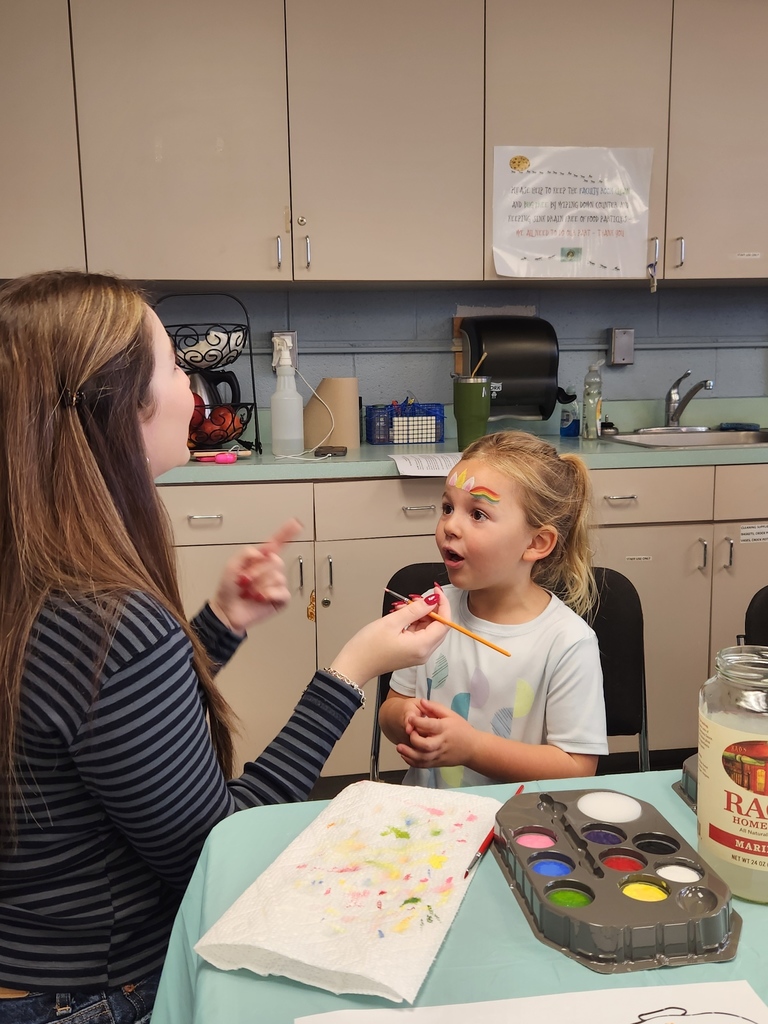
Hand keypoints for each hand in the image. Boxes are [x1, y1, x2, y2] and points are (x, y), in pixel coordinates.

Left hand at [208, 518, 302, 634]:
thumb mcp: (232, 566)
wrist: (227, 611)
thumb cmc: (228, 590)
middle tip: (244, 581)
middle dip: (257, 571)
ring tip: (249, 592)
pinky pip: (282, 592)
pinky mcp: (280, 599)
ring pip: (277, 577)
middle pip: (276, 561)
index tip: (296, 523)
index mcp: (260, 560)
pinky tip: (260, 598)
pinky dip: (269, 594)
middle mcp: (270, 570)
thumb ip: (246, 554)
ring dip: (260, 585)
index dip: (286, 533)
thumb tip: (263, 553)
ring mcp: (276, 585)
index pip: (276, 543)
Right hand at [330, 590, 450, 684]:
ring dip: (419, 615)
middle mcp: (423, 653)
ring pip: (428, 630)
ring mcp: (417, 654)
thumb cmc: (368, 647)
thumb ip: (415, 610)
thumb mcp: (392, 622)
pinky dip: (413, 623)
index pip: (444, 623)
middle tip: (416, 598)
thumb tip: (431, 600)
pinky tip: (401, 616)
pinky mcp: (410, 653)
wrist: (354, 665)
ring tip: (402, 607)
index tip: (436, 591)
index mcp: (422, 646)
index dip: (442, 605)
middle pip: (438, 627)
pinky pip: (419, 635)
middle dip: (430, 609)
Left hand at [396, 699, 478, 768]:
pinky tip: (405, 755)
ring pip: (423, 758)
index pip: (431, 726)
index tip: (410, 718)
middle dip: (414, 740)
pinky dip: (413, 762)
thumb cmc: (462, 729)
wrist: (473, 749)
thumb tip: (421, 701)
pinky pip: (424, 765)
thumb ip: (435, 708)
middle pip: (426, 745)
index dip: (418, 722)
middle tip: (409, 733)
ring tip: (399, 747)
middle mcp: (442, 743)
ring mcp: (439, 755)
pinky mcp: (437, 763)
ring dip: (409, 754)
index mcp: (445, 729)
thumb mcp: (451, 714)